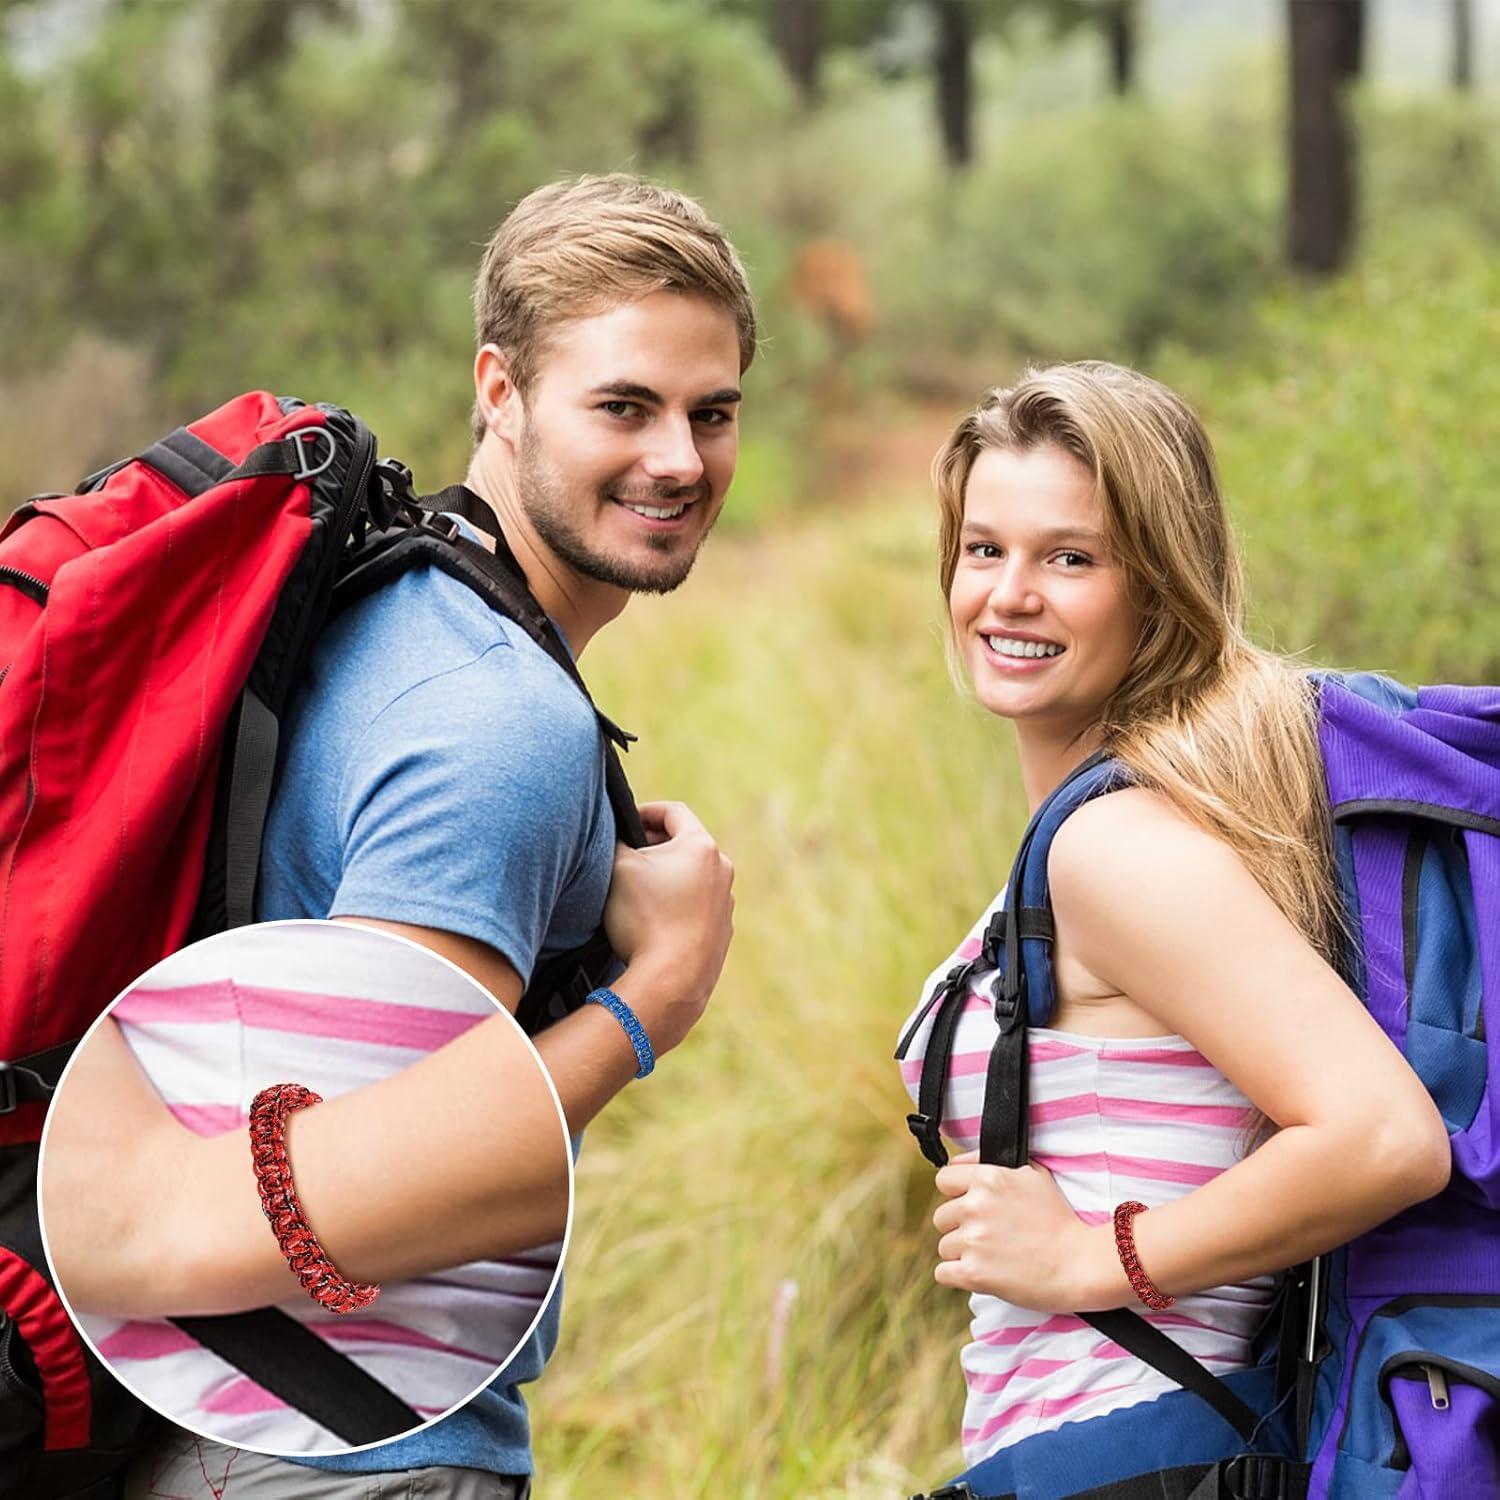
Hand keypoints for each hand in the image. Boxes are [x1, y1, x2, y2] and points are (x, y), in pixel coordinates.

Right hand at [604, 801, 733, 1054]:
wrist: (671, 980)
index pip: (673, 811)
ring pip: (692, 877)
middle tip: (626, 856)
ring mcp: (725, 903)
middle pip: (685, 844)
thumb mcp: (618, 867)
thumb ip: (615, 840)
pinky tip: (653, 921)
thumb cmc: (644, 918)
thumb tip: (618, 836)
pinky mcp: (722, 933)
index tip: (623, 822)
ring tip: (637, 892)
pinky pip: (696, 907)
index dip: (644, 811)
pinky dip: (676, 905)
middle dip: (654, 846)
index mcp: (701, 846)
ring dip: (667, 877)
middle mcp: (722, 870)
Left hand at [932, 1151, 1123, 1312]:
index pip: (943, 1180)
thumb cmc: (1060, 1220)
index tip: (972, 1207)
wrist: (1080, 1263)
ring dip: (963, 1254)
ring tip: (994, 1257)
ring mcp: (973, 1240)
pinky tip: (981, 1273)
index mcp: (988, 1178)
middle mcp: (975, 1206)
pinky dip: (958, 1276)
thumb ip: (994, 1163)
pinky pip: (943, 1273)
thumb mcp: (1033, 1174)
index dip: (956, 1194)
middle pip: (941, 1217)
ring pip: (944, 1247)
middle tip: (989, 1237)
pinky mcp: (973, 1273)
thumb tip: (962, 1161)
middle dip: (960, 1227)